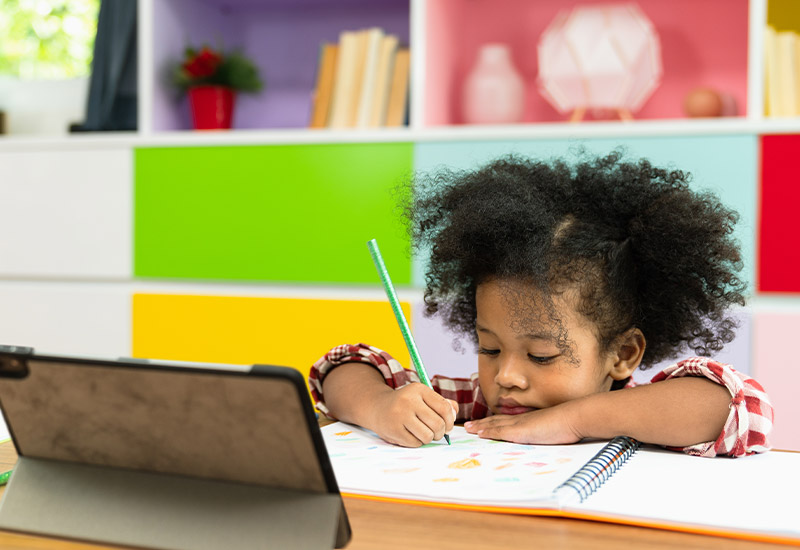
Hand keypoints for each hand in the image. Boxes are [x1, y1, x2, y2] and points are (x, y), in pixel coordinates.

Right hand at [368, 383, 457, 446]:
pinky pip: (415, 443)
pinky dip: (417, 442)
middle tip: (436, 433)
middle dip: (440, 432)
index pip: (445, 408)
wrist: (377, 407)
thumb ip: (442, 403)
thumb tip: (454, 413)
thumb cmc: (406, 404)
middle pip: (438, 424)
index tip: (447, 425)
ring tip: (423, 433)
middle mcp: (409, 400)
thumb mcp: (423, 397)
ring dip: (429, 438)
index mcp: (419, 389)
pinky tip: (411, 434)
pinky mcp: (394, 430)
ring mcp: (400, 415)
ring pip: (428, 436)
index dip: (450, 421)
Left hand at [464, 401, 582, 444]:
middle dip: (482, 424)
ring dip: (481, 427)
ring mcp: (520, 425)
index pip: (507, 421)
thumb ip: (547, 433)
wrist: (575, 417)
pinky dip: (489, 432)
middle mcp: (522, 420)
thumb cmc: (569, 424)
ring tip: (468, 429)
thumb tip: (548, 438)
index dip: (494, 422)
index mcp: (529, 420)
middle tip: (469, 426)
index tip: (484, 424)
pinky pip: (500, 432)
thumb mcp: (555, 429)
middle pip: (497, 421)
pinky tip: (480, 434)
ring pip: (495, 425)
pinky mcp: (521, 431)